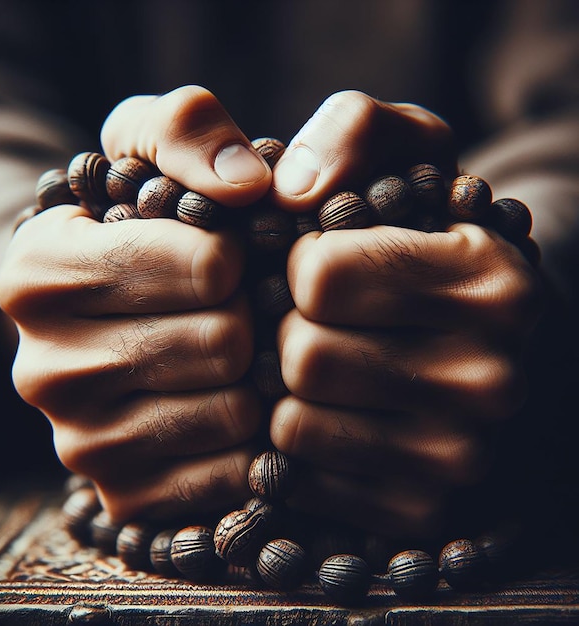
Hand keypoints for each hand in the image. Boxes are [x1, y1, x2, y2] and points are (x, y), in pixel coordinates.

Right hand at [0, 86, 272, 522]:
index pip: (203, 267)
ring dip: (253, 376)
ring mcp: (79, 443)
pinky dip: (251, 438)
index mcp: (36, 275)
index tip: (226, 251)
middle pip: (222, 342)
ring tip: (235, 350)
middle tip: (237, 305)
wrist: (118, 311)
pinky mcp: (124, 494)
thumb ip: (191, 130)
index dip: (235, 253)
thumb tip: (246, 186)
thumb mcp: (148, 147)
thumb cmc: (138, 224)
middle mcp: (42, 369)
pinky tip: (234, 402)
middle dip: (248, 316)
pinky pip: (230, 473)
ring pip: (232, 412)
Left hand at [267, 91, 542, 538]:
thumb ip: (352, 131)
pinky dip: (296, 445)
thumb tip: (291, 189)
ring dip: (288, 389)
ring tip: (320, 365)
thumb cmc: (431, 238)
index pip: (321, 277)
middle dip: (289, 330)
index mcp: (492, 281)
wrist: (483, 332)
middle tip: (311, 321)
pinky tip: (324, 414)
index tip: (319, 264)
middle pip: (304, 357)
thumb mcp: (409, 152)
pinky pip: (303, 479)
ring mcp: (463, 456)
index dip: (300, 263)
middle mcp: (492, 377)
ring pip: (294, 425)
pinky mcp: (420, 510)